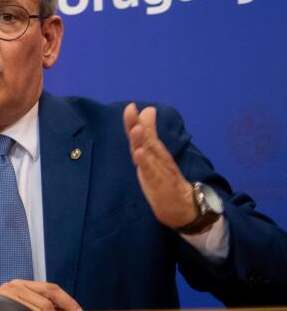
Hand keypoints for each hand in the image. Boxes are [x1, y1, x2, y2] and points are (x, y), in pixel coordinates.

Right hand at [0, 279, 83, 310]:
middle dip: (67, 307)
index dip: (69, 301)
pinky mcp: (3, 305)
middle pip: (50, 294)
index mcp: (22, 285)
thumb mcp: (21, 307)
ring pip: (42, 307)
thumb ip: (39, 307)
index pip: (52, 288)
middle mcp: (15, 286)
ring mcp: (8, 294)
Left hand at [123, 103, 195, 228]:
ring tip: (137, 128)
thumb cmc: (164, 179)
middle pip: (146, 139)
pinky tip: (139, 153)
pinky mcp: (159, 183)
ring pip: (149, 153)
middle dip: (138, 124)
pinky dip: (145, 162)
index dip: (134, 121)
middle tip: (132, 109)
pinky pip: (151, 171)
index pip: (143, 134)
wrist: (181, 204)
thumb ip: (148, 141)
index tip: (130, 106)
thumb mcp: (153, 159)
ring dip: (142, 140)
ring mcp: (159, 169)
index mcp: (154, 152)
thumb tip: (144, 121)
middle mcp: (157, 158)